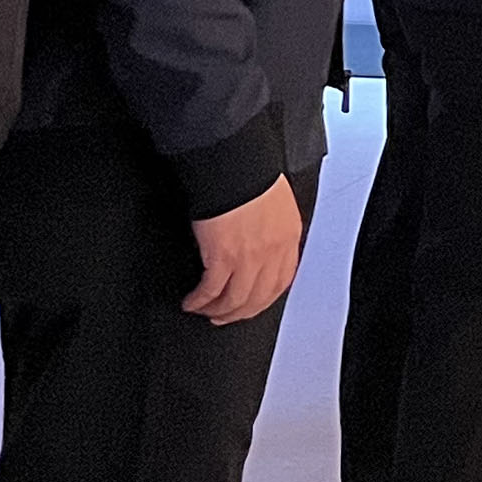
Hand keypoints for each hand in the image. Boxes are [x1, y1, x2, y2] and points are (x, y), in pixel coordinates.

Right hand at [183, 174, 303, 324]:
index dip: (266, 297)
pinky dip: (200, 300)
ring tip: (206, 311)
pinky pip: (211, 290)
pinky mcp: (222, 257)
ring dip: (218, 310)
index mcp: (289, 235)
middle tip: (226, 316)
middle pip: (259, 296)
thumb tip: (262, 245)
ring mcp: (249, 257)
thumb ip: (273, 228)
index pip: (283, 279)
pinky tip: (193, 302)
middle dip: (241, 312)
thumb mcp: (276, 204)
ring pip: (235, 299)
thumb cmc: (251, 176)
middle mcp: (273, 250)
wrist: (234, 165)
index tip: (254, 303)